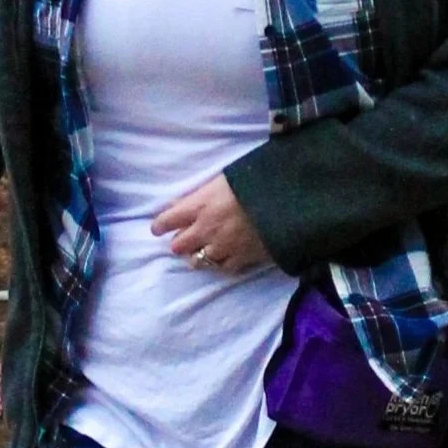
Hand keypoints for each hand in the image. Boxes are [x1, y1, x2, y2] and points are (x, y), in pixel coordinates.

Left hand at [151, 173, 273, 275]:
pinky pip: (222, 268)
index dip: (160, 225)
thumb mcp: (224, 178)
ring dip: (196, 255)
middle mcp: (205, 229)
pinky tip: (223, 258)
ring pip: (196, 261)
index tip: (158, 228)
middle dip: (179, 242)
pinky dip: (220, 264)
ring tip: (203, 251)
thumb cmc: (256, 181)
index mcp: (199, 205)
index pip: (167, 220)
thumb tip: (181, 202)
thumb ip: (202, 192)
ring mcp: (222, 247)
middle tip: (184, 238)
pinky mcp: (241, 259)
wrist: (288, 203)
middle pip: (178, 245)